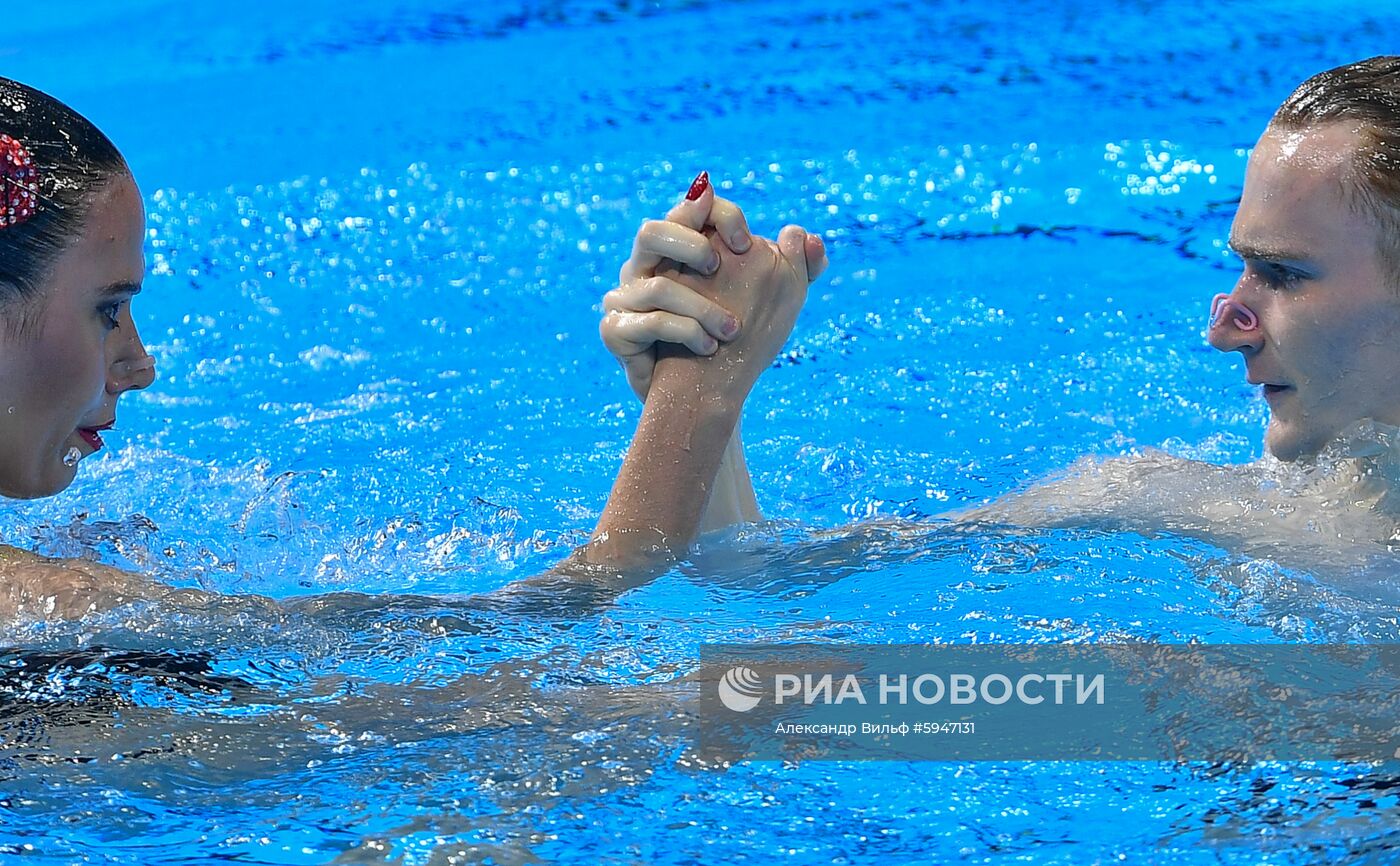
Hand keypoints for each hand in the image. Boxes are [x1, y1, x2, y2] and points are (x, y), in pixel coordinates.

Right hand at [602, 172, 827, 399]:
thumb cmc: (729, 338)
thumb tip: (808, 239)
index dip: (716, 215)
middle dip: (690, 246)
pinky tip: (710, 346)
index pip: (691, 210)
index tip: (746, 242)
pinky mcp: (615, 330)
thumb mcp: (770, 303)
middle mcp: (646, 267)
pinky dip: (685, 334)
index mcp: (681, 250)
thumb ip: (796, 271)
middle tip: (718, 267)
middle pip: (652, 232)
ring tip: (732, 330)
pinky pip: (648, 323)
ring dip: (701, 308)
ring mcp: (626, 298)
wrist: (698, 394)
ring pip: (656, 286)